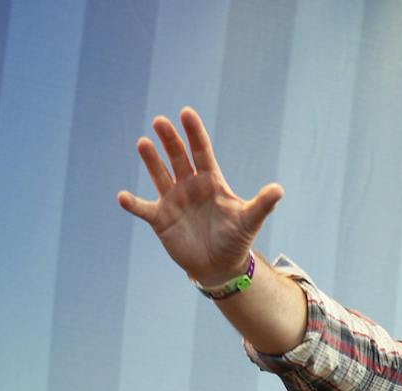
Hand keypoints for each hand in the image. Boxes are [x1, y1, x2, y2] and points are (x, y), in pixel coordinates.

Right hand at [116, 107, 283, 286]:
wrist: (219, 266)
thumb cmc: (235, 239)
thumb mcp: (249, 221)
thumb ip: (262, 204)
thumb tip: (279, 190)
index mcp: (210, 180)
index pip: (201, 151)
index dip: (194, 133)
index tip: (186, 113)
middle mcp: (189, 185)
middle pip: (177, 157)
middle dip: (170, 140)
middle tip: (160, 121)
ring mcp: (173, 200)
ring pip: (159, 175)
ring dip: (151, 160)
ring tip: (143, 144)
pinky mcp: (160, 219)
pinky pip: (143, 208)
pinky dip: (132, 204)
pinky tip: (123, 197)